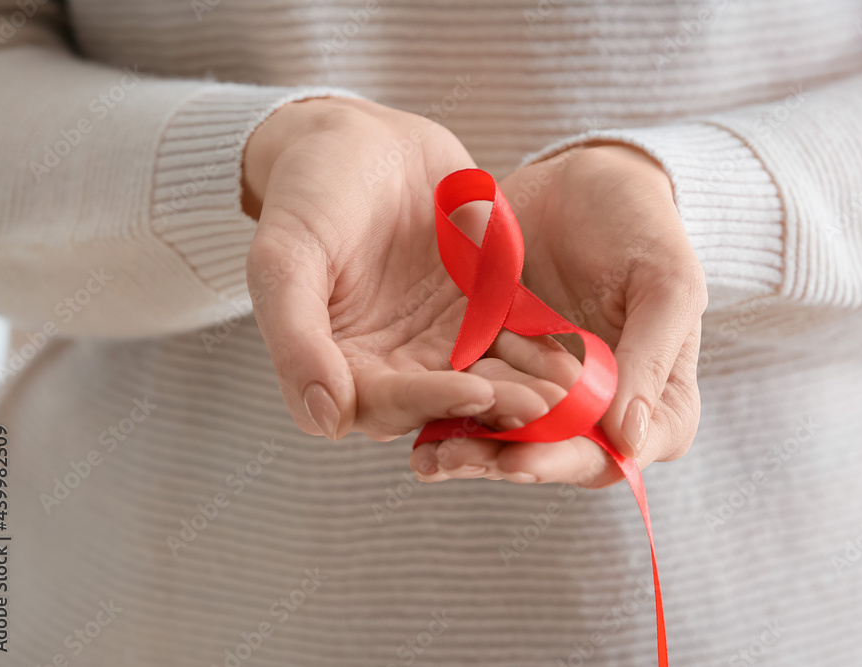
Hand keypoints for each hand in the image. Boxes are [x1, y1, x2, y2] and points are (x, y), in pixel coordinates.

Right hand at [243, 97, 563, 441]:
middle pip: (446, 399)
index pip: (386, 404)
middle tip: (541, 405)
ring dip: (526, 384)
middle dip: (494, 404)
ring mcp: (440, 338)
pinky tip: (577, 350)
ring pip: (487, 374)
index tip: (475, 392)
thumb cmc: (308, 193)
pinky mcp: (480, 309)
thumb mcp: (283, 258)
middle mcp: (393, 363)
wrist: (357, 137)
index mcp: (341, 363)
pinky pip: (512, 334)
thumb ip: (295, 340)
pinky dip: (541, 344)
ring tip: (568, 386)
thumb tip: (324, 421)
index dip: (430, 401)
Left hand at [410, 144, 706, 486]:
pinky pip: (477, 399)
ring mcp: (549, 393)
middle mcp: (601, 411)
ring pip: (509, 437)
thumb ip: (651, 356)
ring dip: (468, 449)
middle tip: (451, 458)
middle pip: (553, 456)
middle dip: (501, 461)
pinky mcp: (504, 367)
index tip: (518, 460)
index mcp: (655, 403)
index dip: (564, 462)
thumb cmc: (642, 226)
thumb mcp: (665, 283)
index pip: (612, 454)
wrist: (585, 182)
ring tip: (425, 453)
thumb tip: (629, 439)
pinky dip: (447, 410)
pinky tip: (413, 419)